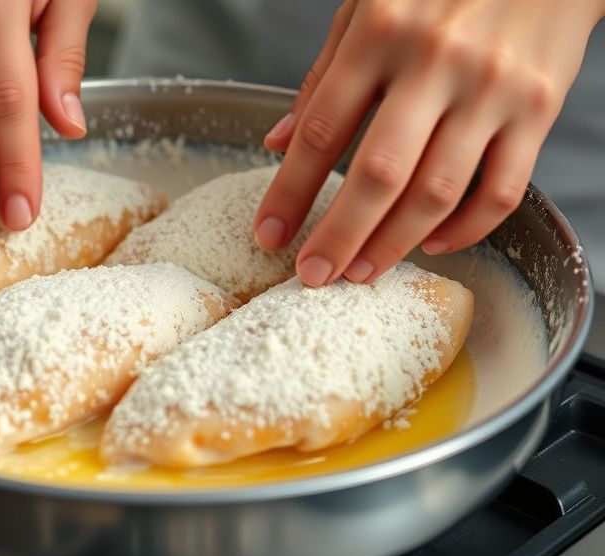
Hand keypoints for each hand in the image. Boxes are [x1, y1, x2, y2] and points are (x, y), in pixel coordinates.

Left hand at [255, 0, 604, 285]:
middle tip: (313, 275)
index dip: (289, 192)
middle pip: (379, 174)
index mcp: (381, 33)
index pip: (321, 130)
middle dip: (339, 236)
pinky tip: (431, 244)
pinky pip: (501, 190)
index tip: (269, 235)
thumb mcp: (368, 7)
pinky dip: (466, 230)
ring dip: (393, 244)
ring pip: (437, 192)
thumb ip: (324, 76)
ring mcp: (491, 88)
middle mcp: (436, 61)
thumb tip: (277, 142)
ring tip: (360, 272)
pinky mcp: (539, 108)